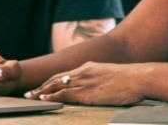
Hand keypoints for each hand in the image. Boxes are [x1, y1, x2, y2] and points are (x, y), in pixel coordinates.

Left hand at [25, 61, 142, 105]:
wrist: (139, 78)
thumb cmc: (129, 80)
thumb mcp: (109, 76)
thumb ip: (98, 80)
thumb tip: (95, 88)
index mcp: (88, 67)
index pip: (64, 75)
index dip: (50, 81)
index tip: (39, 87)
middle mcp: (83, 72)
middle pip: (56, 79)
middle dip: (41, 86)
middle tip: (28, 93)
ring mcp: (85, 81)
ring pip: (58, 85)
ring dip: (42, 92)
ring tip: (30, 97)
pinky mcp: (89, 92)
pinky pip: (67, 94)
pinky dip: (53, 96)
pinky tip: (44, 99)